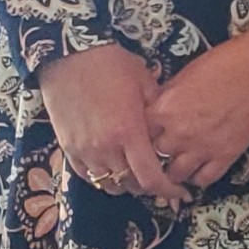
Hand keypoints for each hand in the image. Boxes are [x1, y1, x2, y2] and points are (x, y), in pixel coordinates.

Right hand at [38, 43, 178, 204]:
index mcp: (129, 132)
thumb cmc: (112, 64)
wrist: (70, 56)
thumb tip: (170, 129)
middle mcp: (105, 148)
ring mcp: (84, 150)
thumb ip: (158, 111)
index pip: (150, 178)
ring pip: (108, 184)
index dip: (168, 191)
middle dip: (148, 186)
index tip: (180, 193)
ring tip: (136, 172)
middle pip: (130, 185)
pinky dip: (103, 176)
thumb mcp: (144, 82)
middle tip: (160, 179)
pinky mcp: (68, 148)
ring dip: (125, 183)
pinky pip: (87, 176)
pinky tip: (113, 166)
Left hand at [148, 35, 248, 191]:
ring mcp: (203, 147)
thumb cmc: (227, 61)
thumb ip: (169, 95)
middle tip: (160, 148)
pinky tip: (199, 168)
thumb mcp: (188, 72)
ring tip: (177, 164)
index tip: (146, 131)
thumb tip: (160, 108)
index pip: (139, 131)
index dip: (141, 131)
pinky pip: (204, 179)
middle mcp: (180, 132)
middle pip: (154, 155)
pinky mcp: (226, 156)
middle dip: (156, 151)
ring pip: (175, 174)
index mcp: (166, 108)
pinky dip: (199, 177)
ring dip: (174, 169)